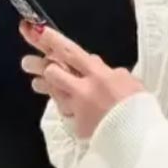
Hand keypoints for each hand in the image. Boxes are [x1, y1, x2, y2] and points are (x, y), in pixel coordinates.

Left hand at [19, 21, 144, 139]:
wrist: (138, 137)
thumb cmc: (139, 108)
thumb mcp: (131, 82)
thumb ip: (111, 72)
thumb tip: (97, 64)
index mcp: (98, 75)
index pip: (70, 52)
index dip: (51, 40)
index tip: (37, 30)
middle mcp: (83, 89)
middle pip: (53, 71)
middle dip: (39, 65)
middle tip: (28, 62)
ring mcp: (77, 108)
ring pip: (53, 91)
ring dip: (44, 86)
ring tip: (37, 83)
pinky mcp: (76, 124)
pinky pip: (65, 111)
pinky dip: (64, 106)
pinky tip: (62, 104)